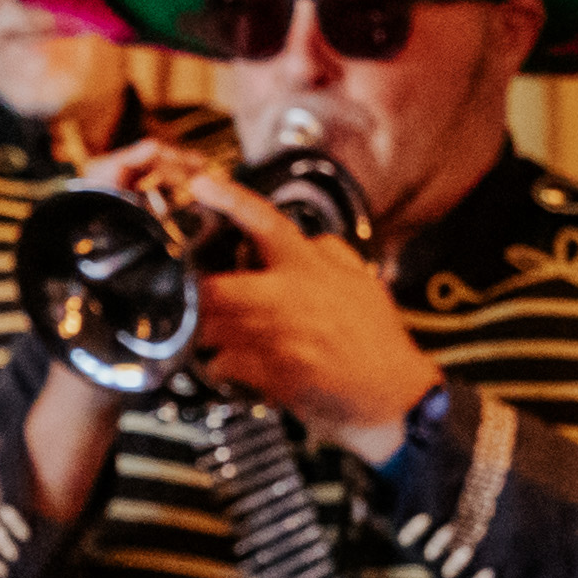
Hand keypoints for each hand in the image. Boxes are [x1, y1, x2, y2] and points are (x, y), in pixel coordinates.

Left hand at [177, 161, 443, 462]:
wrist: (393, 394)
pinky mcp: (270, 376)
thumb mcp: (360, 280)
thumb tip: (303, 238)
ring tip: (208, 329)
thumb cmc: (376, 338)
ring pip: (210, 329)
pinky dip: (220, 364)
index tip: (200, 183)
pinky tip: (233, 363)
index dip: (230, 200)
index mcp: (309, 268)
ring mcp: (276, 339)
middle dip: (191, 292)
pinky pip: (223, 364)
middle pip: (214, 287)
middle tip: (184, 291)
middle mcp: (288, 298)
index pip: (266, 223)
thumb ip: (327, 251)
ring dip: (201, 330)